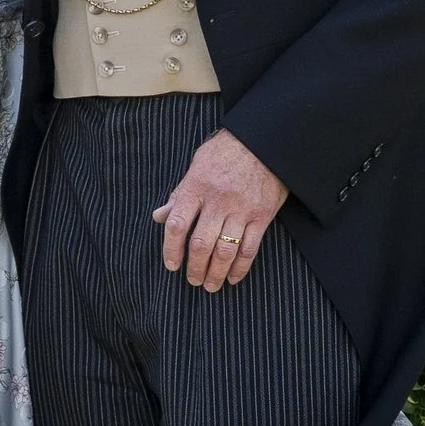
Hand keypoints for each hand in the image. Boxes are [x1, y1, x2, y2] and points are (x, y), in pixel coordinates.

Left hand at [153, 130, 288, 291]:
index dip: (171, 249)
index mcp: (196, 187)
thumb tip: (159, 216)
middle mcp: (217, 201)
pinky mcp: (262, 215)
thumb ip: (179, 193)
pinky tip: (233, 277)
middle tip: (192, 281)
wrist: (264, 140)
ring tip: (210, 286)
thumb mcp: (197, 165)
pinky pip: (250, 248)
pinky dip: (241, 267)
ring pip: (225, 250)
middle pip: (201, 244)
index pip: (177, 225)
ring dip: (215, 273)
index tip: (171, 265)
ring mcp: (241, 209)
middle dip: (194, 268)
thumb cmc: (226, 151)